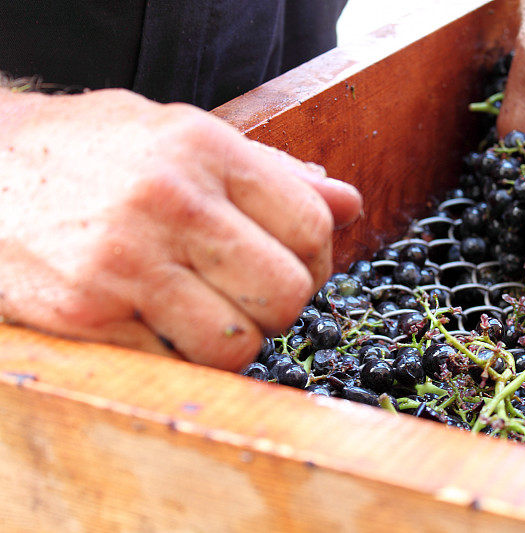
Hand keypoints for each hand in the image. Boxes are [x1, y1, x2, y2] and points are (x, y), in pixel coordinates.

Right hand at [0, 88, 361, 369]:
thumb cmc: (98, 153)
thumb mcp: (186, 136)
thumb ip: (273, 172)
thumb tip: (348, 203)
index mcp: (206, 151)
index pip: (311, 225)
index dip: (319, 258)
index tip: (297, 265)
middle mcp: (170, 204)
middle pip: (286, 294)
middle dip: (282, 307)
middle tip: (255, 297)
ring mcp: (126, 263)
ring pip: (237, 346)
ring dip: (233, 341)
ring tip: (206, 312)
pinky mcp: (88, 316)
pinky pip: (174, 366)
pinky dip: (178, 356)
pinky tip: (157, 322)